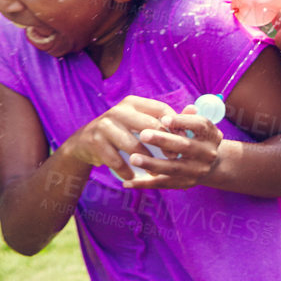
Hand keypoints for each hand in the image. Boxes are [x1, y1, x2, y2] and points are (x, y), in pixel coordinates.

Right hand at [61, 96, 177, 182]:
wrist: (85, 143)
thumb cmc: (123, 132)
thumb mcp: (143, 122)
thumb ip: (168, 118)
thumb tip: (195, 109)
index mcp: (134, 103)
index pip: (160, 110)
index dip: (174, 126)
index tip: (184, 141)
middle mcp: (119, 110)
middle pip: (148, 126)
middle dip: (163, 144)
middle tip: (174, 158)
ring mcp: (105, 124)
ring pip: (132, 144)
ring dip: (146, 161)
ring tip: (155, 172)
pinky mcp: (94, 140)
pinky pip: (115, 159)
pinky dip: (125, 170)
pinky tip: (132, 177)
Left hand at [120, 104, 225, 188]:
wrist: (212, 165)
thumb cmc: (198, 139)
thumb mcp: (198, 128)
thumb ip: (189, 118)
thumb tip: (189, 107)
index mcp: (211, 135)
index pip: (200, 125)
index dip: (182, 121)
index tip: (163, 118)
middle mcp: (208, 154)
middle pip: (185, 147)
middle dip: (163, 141)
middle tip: (143, 134)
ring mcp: (198, 171)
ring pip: (173, 168)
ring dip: (152, 164)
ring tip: (133, 158)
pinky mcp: (186, 183)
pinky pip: (163, 184)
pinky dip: (145, 184)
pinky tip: (128, 182)